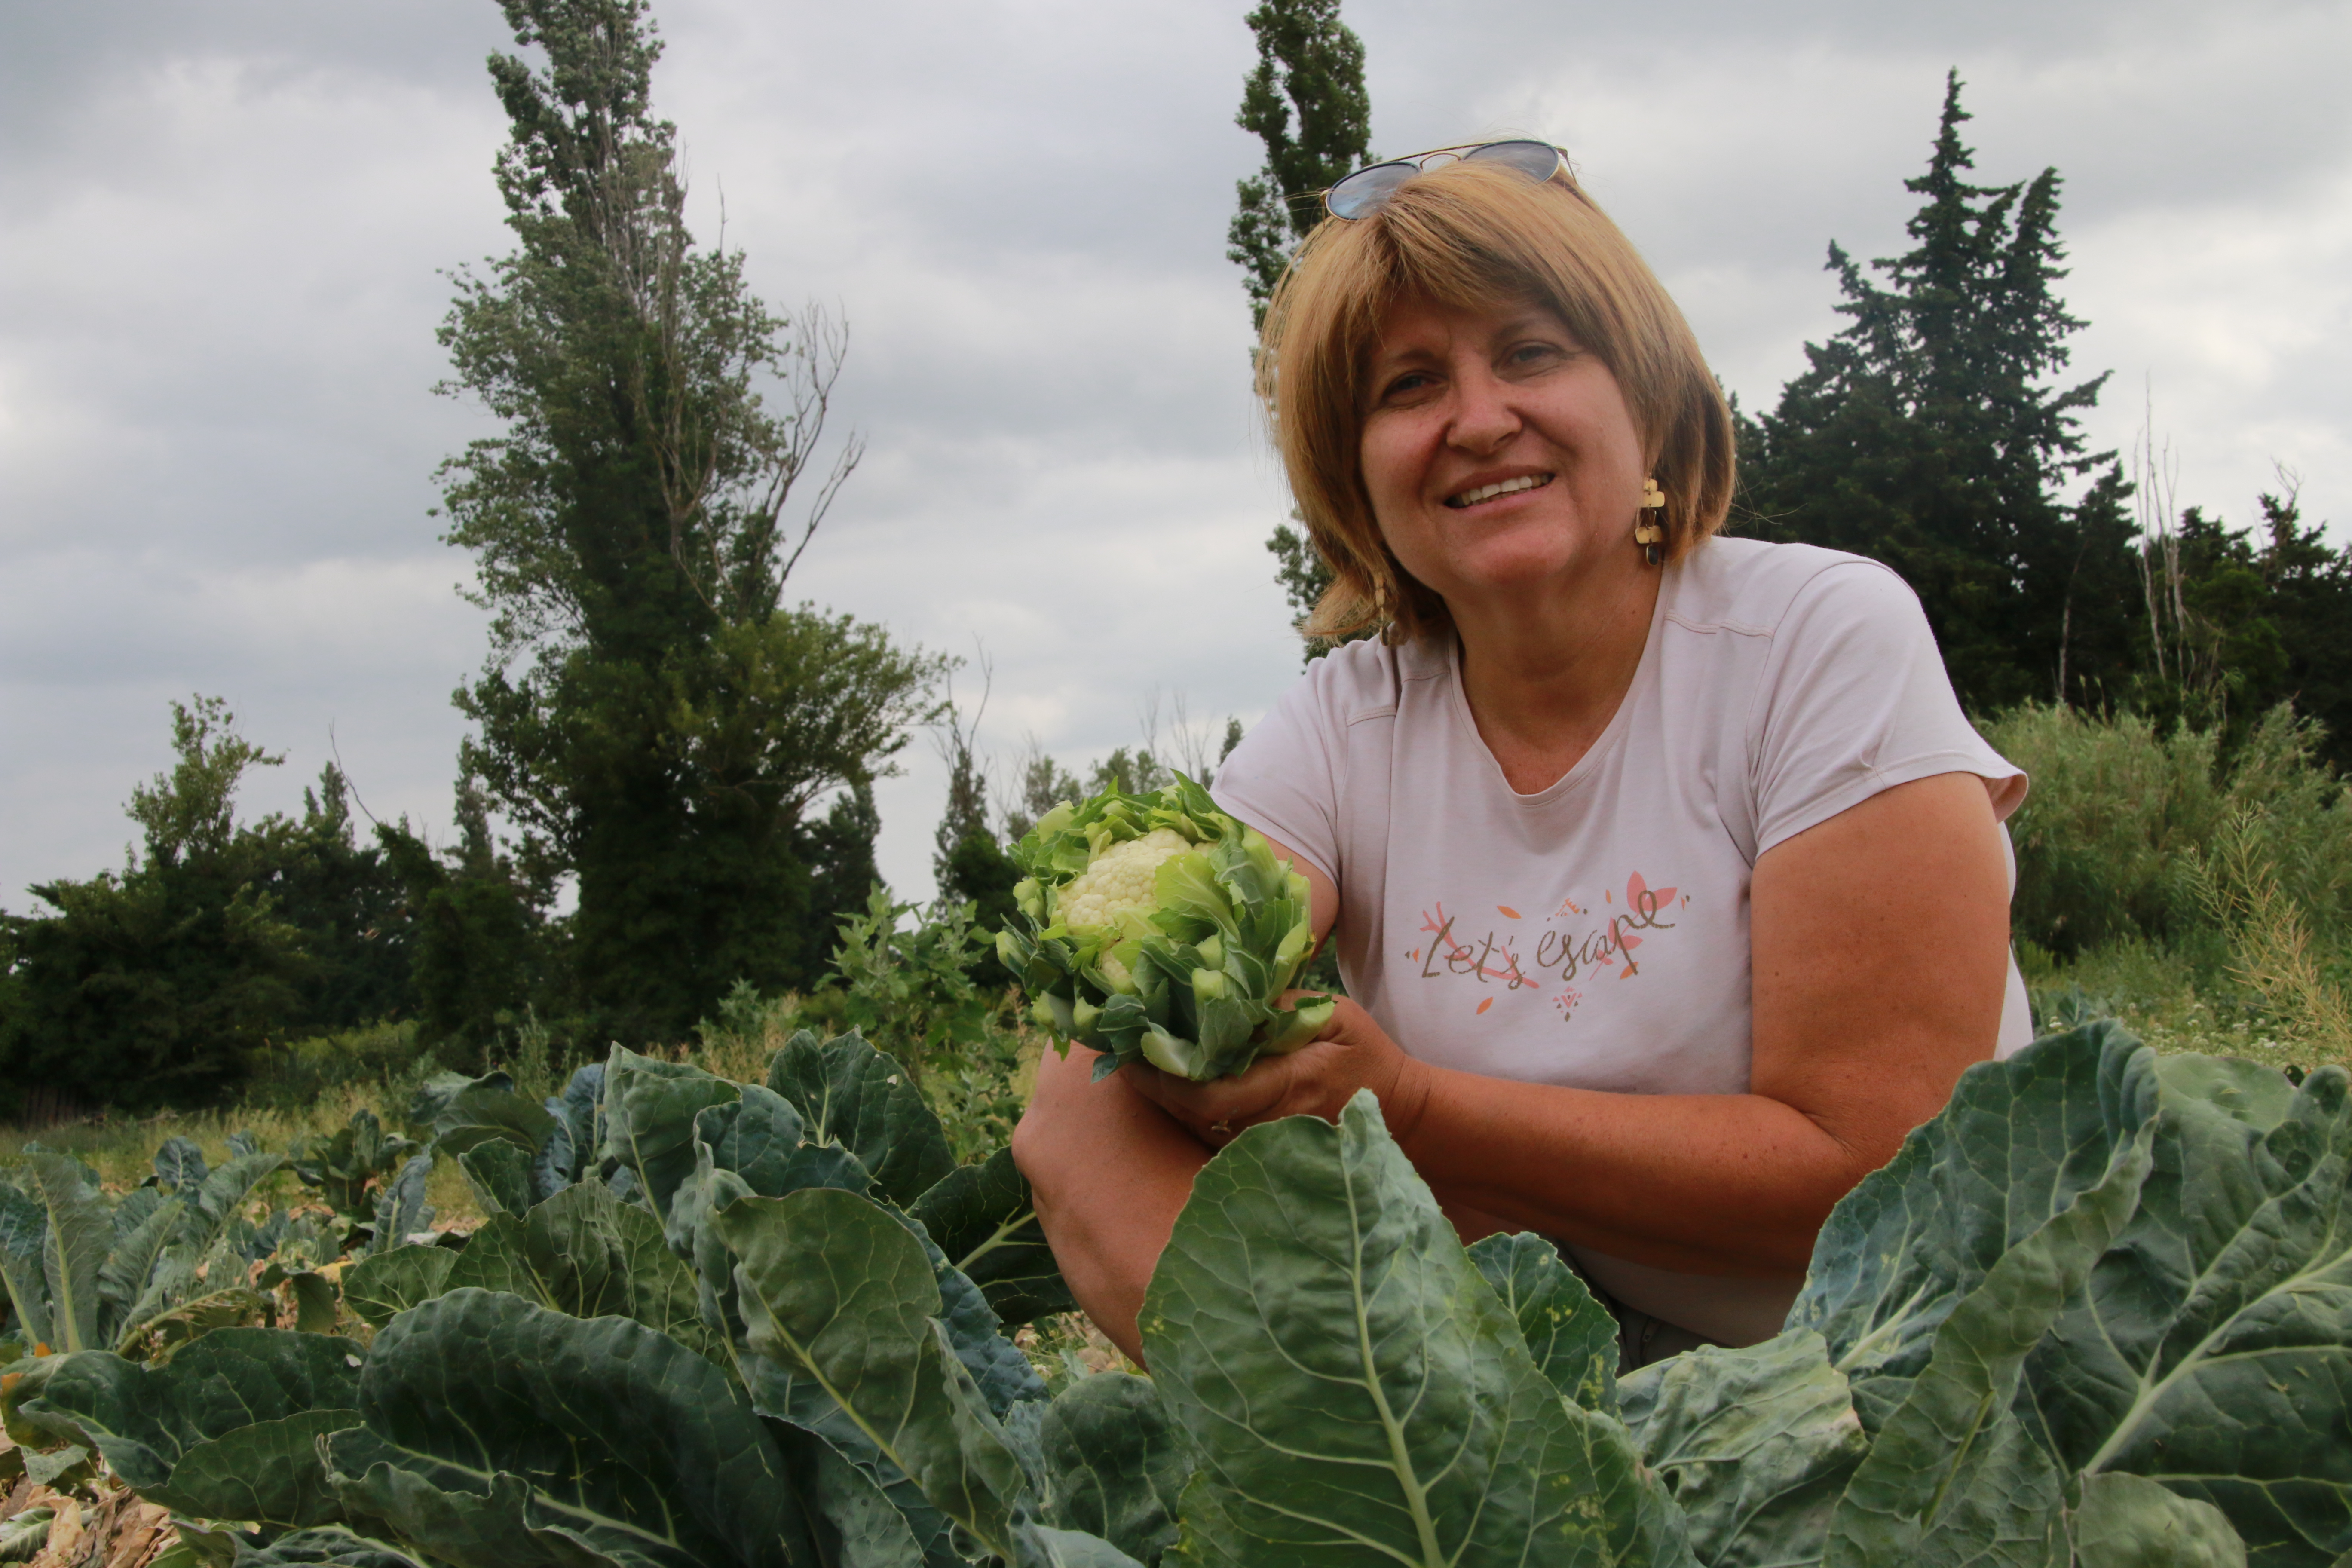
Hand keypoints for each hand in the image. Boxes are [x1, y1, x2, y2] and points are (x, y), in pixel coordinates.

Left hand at [1123, 996, 1431, 1148]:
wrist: (1401, 1114)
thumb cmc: (1367, 1057)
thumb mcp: (1338, 1016)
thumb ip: (1286, 1007)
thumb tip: (1228, 992)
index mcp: (1292, 1086)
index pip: (1211, 1095)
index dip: (1165, 1078)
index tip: (1131, 1049)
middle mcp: (1271, 1125)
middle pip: (1191, 1115)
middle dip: (1151, 1084)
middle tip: (1117, 1048)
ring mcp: (1265, 1146)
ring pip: (1194, 1128)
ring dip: (1161, 1097)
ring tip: (1129, 1058)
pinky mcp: (1260, 1153)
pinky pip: (1208, 1136)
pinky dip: (1182, 1110)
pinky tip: (1163, 1080)